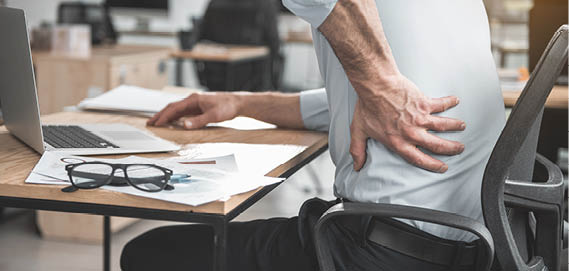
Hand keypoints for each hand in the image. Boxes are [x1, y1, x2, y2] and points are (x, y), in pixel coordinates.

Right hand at [147, 92, 241, 128]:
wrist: (237, 103)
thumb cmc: (227, 106)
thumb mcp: (213, 116)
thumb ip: (198, 121)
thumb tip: (184, 125)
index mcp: (194, 99)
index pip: (174, 108)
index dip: (164, 116)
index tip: (156, 123)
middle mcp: (192, 100)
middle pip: (172, 107)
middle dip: (160, 115)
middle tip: (150, 122)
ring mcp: (195, 103)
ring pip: (177, 109)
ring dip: (167, 115)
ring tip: (157, 122)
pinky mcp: (199, 107)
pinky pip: (183, 112)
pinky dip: (175, 116)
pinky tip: (172, 121)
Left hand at [349, 75, 465, 172]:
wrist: (376, 86)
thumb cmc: (367, 106)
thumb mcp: (359, 131)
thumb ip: (358, 150)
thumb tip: (356, 165)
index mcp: (398, 142)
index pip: (419, 159)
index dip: (432, 165)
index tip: (442, 167)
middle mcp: (412, 133)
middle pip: (437, 145)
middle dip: (451, 149)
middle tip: (459, 148)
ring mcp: (420, 118)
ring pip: (444, 125)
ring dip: (455, 126)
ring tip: (461, 126)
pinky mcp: (424, 103)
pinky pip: (441, 104)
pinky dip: (449, 102)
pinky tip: (455, 101)